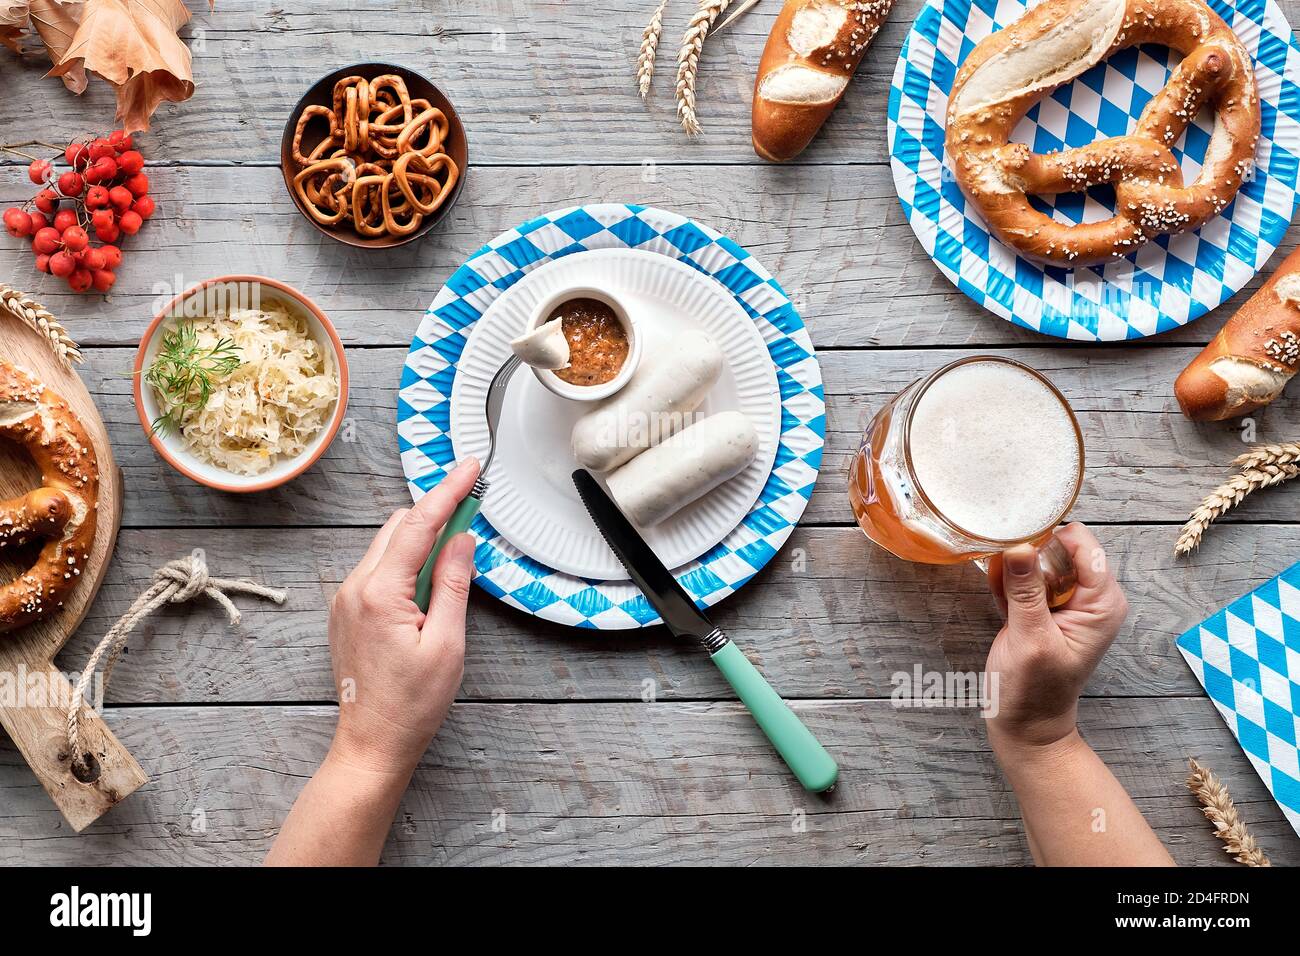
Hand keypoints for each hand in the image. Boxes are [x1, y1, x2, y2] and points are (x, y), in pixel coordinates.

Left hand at [326, 457, 479, 775]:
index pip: (418, 525)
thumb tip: (462, 540)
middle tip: (473, 509)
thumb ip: (455, 583)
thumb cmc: (411, 703)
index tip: (470, 467)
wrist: (372, 743)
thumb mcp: (448, 643)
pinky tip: (430, 583)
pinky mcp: (347, 611)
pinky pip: (379, 569)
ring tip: (455, 557)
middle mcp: (354, 588)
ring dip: (422, 540)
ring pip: (387, 546)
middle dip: (436, 512)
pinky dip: (406, 562)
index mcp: (380, 593)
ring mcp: (346, 599)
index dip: (449, 491)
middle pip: (398, 527)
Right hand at [984, 522, 1128, 754]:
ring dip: (1014, 565)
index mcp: (1102, 602)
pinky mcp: (1041, 608)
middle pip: (1059, 547)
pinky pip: (1024, 576)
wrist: (1026, 727)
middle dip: (1029, 550)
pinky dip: (1007, 578)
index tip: (1018, 543)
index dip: (1051, 538)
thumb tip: (1020, 545)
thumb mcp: (1031, 640)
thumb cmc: (1035, 692)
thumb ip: (1026, 592)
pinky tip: (996, 591)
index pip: (1083, 546)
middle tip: (1004, 568)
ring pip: (1037, 559)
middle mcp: (1088, 597)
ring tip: (998, 583)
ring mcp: (1064, 602)